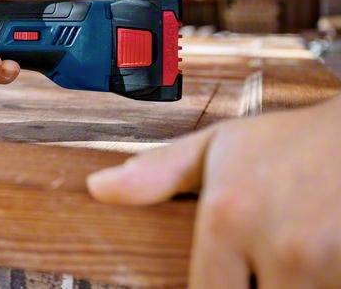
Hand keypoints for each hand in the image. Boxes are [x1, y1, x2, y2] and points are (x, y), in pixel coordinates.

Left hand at [87, 98, 340, 287]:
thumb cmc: (291, 142)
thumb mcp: (219, 146)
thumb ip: (157, 173)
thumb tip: (98, 188)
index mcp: (229, 218)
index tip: (219, 277)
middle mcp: (279, 248)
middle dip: (252, 286)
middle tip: (251, 261)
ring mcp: (325, 265)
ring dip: (286, 285)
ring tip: (286, 252)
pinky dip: (314, 281)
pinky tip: (311, 259)